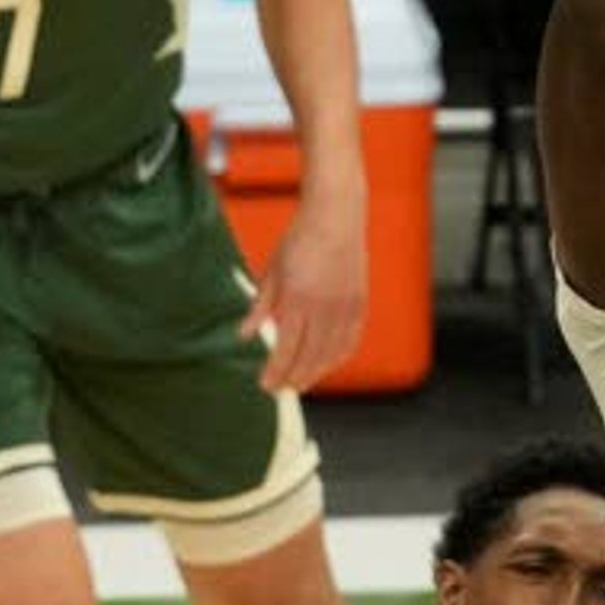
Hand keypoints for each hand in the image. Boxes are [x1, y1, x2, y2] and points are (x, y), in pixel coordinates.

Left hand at [242, 192, 366, 393]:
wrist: (336, 215)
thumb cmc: (300, 239)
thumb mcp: (273, 271)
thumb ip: (260, 306)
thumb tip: (245, 335)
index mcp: (298, 299)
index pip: (286, 348)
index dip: (276, 371)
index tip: (265, 384)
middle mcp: (324, 308)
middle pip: (309, 357)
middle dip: (293, 377)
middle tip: (280, 390)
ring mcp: (345, 307)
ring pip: (331, 354)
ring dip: (315, 373)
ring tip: (301, 383)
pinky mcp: (360, 303)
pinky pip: (350, 341)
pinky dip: (338, 357)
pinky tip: (327, 365)